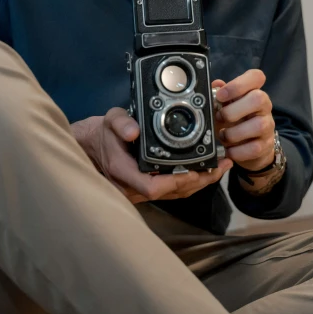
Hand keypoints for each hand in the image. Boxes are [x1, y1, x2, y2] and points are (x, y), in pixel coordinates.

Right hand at [71, 107, 232, 204]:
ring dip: (199, 182)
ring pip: (175, 193)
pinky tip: (205, 171)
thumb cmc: (101, 134)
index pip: (153, 188)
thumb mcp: (109, 121)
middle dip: (199, 181)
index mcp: (124, 173)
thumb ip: (121, 123)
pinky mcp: (147, 188)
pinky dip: (190, 181)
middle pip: (171, 193)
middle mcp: (133, 187)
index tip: (195, 170)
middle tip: (220, 165)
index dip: (176, 182)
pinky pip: (172, 189)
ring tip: (221, 166)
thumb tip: (134, 130)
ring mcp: (140, 191)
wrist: (91, 146)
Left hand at [212, 70, 275, 172]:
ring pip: (258, 125)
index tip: (221, 95)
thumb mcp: (225, 106)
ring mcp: (267, 126)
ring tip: (222, 135)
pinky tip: (228, 150)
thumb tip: (214, 84)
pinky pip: (254, 148)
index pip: (256, 76)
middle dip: (233, 110)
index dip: (238, 84)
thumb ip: (219, 94)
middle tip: (220, 117)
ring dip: (234, 132)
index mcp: (253, 92)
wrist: (251, 147)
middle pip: (259, 98)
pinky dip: (237, 151)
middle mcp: (264, 107)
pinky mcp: (266, 146)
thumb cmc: (235, 121)